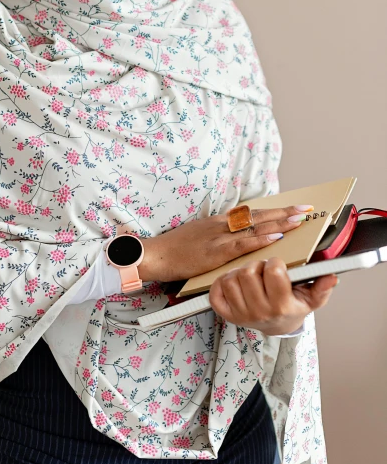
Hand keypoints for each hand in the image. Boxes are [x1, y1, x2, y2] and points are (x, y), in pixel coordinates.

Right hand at [138, 205, 312, 282]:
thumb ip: (219, 236)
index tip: (292, 208)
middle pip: (258, 215)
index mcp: (219, 222)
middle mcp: (222, 224)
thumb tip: (238, 238)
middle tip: (306, 209)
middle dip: (284, 212)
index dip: (274, 210)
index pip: (252, 213)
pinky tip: (276, 237)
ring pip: (255, 226)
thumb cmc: (176, 249)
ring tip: (299, 220)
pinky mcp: (215, 251)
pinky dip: (260, 239)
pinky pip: (242, 244)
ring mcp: (219, 236)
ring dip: (279, 223)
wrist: (157, 255)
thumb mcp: (200, 237)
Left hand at [209, 257, 337, 334]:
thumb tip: (332, 277)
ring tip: (250, 276)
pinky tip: (234, 283)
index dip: (274, 263)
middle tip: (262, 270)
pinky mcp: (226, 314)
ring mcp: (240, 314)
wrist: (277, 327)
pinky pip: (215, 291)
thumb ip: (322, 288)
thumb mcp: (311, 299)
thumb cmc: (293, 306)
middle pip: (248, 272)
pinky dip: (221, 283)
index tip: (277, 265)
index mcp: (281, 305)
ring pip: (230, 279)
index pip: (273, 271)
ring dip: (238, 272)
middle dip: (256, 265)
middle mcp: (260, 311)